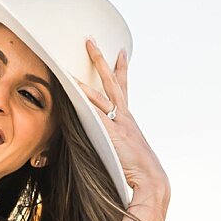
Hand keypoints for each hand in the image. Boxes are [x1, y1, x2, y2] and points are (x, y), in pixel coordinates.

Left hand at [76, 40, 168, 199]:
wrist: (151, 179)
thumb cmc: (139, 170)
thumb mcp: (127, 151)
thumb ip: (117, 143)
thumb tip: (110, 144)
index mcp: (128, 119)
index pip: (123, 88)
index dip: (122, 70)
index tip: (121, 52)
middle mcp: (124, 116)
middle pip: (112, 82)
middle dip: (101, 61)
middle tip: (90, 41)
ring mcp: (118, 123)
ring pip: (98, 96)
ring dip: (84, 81)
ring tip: (69, 68)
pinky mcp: (111, 133)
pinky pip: (94, 113)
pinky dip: (83, 101)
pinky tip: (73, 91)